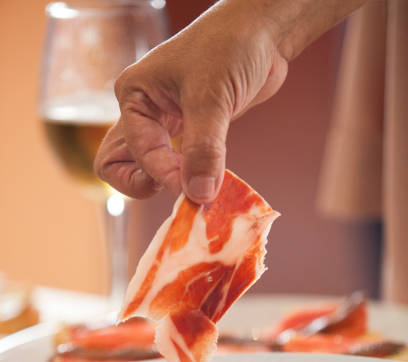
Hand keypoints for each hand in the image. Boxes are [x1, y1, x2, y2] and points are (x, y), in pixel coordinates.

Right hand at [94, 0, 287, 202]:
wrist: (263, 31)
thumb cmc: (231, 46)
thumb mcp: (211, 98)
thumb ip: (204, 149)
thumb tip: (198, 194)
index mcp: (135, 96)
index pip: (135, 152)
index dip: (164, 174)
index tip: (196, 188)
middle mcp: (143, 112)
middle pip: (120, 165)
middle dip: (145, 183)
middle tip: (179, 190)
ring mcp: (164, 124)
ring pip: (145, 168)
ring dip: (166, 184)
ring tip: (196, 191)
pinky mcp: (188, 132)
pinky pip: (177, 165)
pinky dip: (190, 178)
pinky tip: (210, 182)